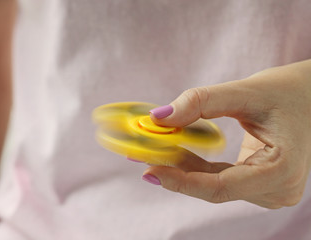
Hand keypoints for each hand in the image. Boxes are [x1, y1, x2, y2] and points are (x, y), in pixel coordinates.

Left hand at [143, 59, 310, 208]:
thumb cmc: (289, 91)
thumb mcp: (245, 92)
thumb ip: (200, 103)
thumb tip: (158, 118)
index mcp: (281, 170)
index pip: (219, 187)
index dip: (181, 181)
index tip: (148, 170)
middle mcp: (278, 189)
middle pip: (213, 187)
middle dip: (175, 171)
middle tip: (141, 156)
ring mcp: (270, 190)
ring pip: (213, 184)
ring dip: (183, 167)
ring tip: (153, 150)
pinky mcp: (259, 183)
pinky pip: (220, 179)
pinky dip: (196, 166)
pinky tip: (175, 152)